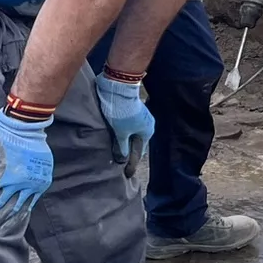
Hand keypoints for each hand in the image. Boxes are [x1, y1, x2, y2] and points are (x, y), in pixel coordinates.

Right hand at [0, 110, 53, 235]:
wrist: (26, 126)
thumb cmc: (33, 143)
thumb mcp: (41, 166)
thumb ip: (33, 180)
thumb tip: (23, 192)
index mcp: (39, 186)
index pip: (24, 210)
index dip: (11, 222)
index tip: (1, 230)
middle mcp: (27, 186)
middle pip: (9, 210)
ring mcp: (14, 179)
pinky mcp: (1, 170)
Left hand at [95, 73, 155, 196]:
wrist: (119, 87)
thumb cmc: (122, 112)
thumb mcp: (121, 133)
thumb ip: (122, 147)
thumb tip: (122, 159)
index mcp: (147, 132)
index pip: (138, 153)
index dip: (131, 164)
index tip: (126, 175)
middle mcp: (147, 125)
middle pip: (136, 143)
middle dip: (128, 152)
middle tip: (119, 163)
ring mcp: (141, 116)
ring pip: (131, 134)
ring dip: (124, 141)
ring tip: (115, 150)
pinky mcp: (132, 110)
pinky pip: (128, 126)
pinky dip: (122, 132)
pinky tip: (114, 134)